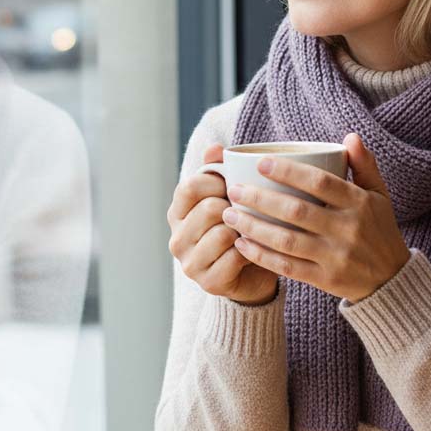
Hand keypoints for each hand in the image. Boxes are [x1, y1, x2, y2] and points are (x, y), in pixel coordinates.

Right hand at [167, 143, 279, 306]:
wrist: (253, 275)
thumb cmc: (240, 226)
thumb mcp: (228, 195)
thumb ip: (219, 169)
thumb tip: (214, 148)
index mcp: (177, 213)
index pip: (190, 187)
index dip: (217, 181)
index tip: (233, 186)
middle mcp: (176, 238)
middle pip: (208, 208)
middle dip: (235, 207)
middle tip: (248, 212)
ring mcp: (190, 263)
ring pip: (222, 233)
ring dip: (244, 230)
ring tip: (251, 231)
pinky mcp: (208, 283)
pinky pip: (235, 256)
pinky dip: (250, 251)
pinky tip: (254, 250)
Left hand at [221, 133, 410, 302]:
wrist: (393, 281)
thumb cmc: (380, 230)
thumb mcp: (379, 195)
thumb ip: (364, 165)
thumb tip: (350, 136)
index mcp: (359, 203)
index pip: (320, 182)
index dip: (289, 171)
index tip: (260, 163)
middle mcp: (347, 229)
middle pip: (296, 211)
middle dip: (260, 199)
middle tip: (234, 190)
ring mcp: (335, 257)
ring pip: (287, 240)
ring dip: (254, 227)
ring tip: (230, 215)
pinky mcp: (326, 280)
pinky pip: (288, 267)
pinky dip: (262, 256)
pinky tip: (242, 244)